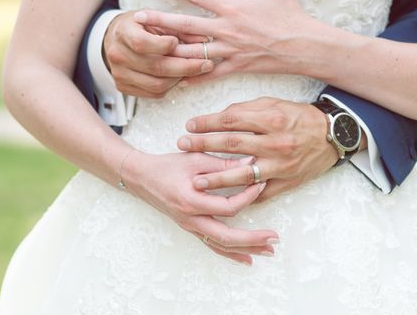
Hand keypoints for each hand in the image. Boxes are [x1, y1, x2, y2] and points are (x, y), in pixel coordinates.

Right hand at [104, 11, 214, 97]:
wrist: (117, 38)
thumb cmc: (140, 26)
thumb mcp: (157, 19)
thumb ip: (179, 28)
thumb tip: (205, 40)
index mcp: (123, 32)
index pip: (142, 43)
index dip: (164, 45)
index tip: (178, 42)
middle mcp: (117, 55)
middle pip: (155, 67)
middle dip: (186, 67)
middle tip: (206, 63)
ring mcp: (119, 74)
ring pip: (157, 84)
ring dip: (180, 78)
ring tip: (195, 70)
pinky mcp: (124, 87)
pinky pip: (153, 93)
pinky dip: (171, 86)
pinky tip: (180, 76)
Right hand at [123, 149, 278, 264]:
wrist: (142, 177)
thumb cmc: (168, 165)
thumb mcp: (196, 158)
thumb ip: (223, 164)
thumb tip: (252, 162)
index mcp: (191, 201)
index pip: (227, 207)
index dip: (247, 197)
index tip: (261, 184)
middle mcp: (191, 219)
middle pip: (226, 237)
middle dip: (252, 239)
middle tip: (274, 238)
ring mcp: (190, 227)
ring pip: (220, 245)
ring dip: (246, 249)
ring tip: (268, 251)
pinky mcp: (191, 228)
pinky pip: (212, 245)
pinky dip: (231, 253)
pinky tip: (247, 258)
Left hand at [134, 0, 326, 85]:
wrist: (306, 47)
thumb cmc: (292, 17)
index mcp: (233, 8)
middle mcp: (227, 30)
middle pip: (185, 25)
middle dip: (159, 22)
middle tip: (137, 20)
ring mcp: (230, 51)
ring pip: (193, 52)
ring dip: (169, 50)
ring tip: (148, 50)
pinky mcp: (237, 67)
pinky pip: (210, 74)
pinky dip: (193, 77)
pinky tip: (177, 80)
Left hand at [176, 97, 344, 202]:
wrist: (333, 136)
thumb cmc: (300, 117)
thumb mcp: (275, 104)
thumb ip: (247, 110)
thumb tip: (221, 118)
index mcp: (271, 119)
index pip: (231, 120)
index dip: (207, 123)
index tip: (189, 125)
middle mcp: (275, 143)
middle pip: (231, 145)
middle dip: (202, 146)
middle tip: (182, 146)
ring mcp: (281, 165)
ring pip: (243, 175)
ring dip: (217, 179)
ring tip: (196, 181)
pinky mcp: (287, 182)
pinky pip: (261, 193)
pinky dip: (243, 196)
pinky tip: (225, 198)